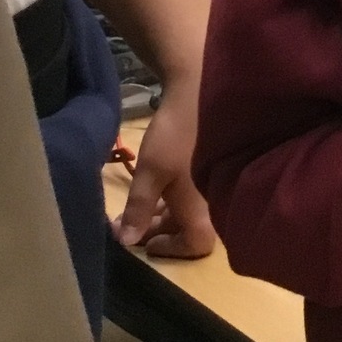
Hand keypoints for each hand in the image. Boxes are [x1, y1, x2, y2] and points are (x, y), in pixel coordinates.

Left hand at [116, 84, 216, 257]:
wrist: (200, 91)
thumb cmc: (176, 136)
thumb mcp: (150, 174)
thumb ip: (139, 210)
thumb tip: (128, 242)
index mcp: (203, 206)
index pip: (196, 245)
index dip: (172, 250)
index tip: (145, 242)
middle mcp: (213, 198)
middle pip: (190, 229)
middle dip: (158, 230)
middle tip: (128, 225)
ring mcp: (212, 181)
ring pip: (189, 210)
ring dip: (162, 214)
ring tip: (134, 208)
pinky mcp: (209, 165)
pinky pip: (192, 193)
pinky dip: (172, 197)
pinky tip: (154, 188)